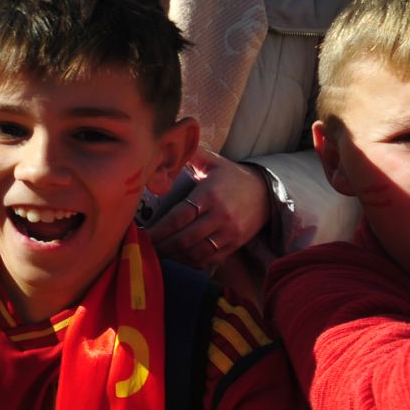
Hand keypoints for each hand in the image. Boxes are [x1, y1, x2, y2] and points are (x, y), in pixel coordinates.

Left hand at [145, 149, 270, 269]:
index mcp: (210, 195)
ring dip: (174, 256)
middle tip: (145, 247)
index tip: (144, 233)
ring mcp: (229, 233)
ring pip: (196, 252)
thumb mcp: (212, 162)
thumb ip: (190, 155)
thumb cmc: (231, 177)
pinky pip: (210, 260)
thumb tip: (165, 147)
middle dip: (162, 245)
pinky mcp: (235, 245)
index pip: (180, 216)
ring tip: (158, 253)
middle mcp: (220, 216)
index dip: (160, 229)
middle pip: (185, 238)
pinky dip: (192, 262)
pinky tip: (178, 258)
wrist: (266, 193)